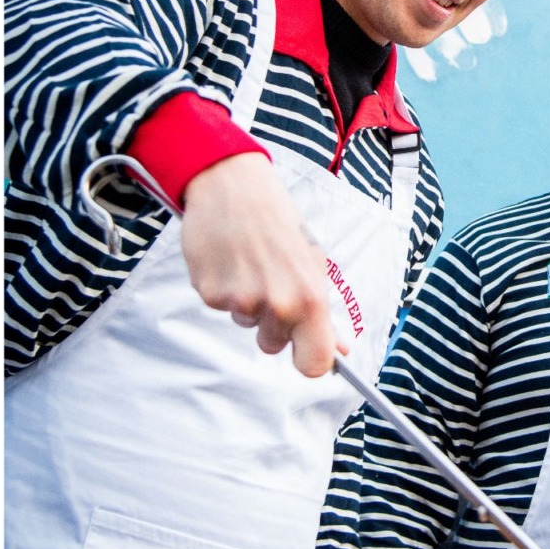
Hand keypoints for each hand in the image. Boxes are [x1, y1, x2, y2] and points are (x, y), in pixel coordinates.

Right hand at [180, 152, 335, 375]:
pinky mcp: (209, 293)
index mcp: (309, 297)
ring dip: (248, 303)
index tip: (305, 352)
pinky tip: (229, 259)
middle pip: (273, 347)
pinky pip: (220, 307)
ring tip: (250, 263)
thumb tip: (340, 352)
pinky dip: (224, 288)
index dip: (310, 362)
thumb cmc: (278, 220)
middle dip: (273, 324)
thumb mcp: (312, 261)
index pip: (313, 364)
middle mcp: (276, 304)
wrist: (231, 184)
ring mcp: (239, 300)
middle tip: (271, 282)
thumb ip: (323, 311)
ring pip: (246, 324)